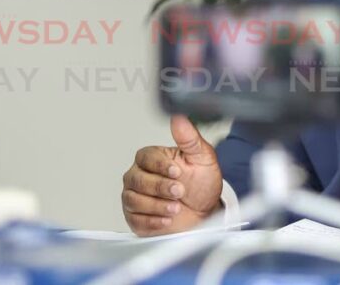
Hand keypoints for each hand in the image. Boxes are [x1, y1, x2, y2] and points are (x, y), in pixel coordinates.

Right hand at [122, 115, 223, 235]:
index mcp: (153, 158)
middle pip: (137, 179)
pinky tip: (166, 220)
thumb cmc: (201, 183)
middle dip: (160, 187)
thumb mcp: (202, 157)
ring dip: (157, 205)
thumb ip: (190, 138)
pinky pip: (135, 219)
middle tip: (179, 191)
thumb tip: (179, 118)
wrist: (205, 211)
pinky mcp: (135, 217)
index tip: (177, 171)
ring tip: (176, 208)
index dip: (160, 165)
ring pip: (134, 200)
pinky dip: (152, 221)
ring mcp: (135, 197)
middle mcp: (139, 176)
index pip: (146, 157)